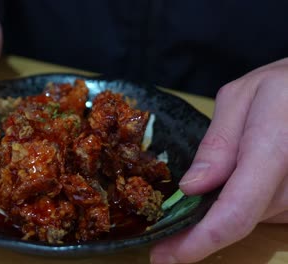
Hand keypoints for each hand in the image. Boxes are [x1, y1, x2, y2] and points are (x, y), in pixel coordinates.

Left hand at [150, 58, 287, 262]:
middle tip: (166, 224)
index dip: (198, 242)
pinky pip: (265, 210)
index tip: (164, 257)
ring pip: (252, 218)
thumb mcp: (242, 97)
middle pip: (239, 219)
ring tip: (207, 183)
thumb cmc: (284, 85)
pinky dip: (242, 201)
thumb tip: (191, 188)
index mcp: (273, 150)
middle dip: (199, 226)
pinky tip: (234, 180)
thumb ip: (218, 143)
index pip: (235, 213)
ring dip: (222, 208)